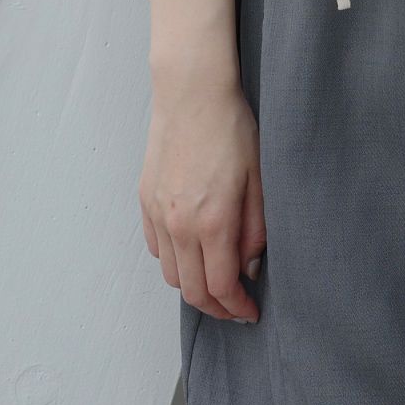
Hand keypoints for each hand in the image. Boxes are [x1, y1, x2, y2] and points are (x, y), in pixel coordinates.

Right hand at [142, 67, 265, 322]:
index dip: (237, 308)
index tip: (251, 311)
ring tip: (217, 280)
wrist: (192, 92)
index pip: (220, 287)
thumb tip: (250, 267)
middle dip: (217, 307)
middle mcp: (178, 224)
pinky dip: (174, 261)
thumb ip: (255, 230)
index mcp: (212, 221)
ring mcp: (157, 213)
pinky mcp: (145, 199)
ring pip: (171, 274)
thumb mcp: (259, 179)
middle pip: (191, 290)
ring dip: (193, 286)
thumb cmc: (231, 128)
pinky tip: (193, 252)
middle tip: (237, 305)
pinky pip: (157, 249)